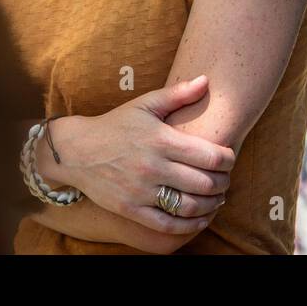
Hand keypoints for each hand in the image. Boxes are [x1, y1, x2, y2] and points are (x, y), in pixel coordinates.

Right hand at [55, 76, 235, 235]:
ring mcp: (141, 191)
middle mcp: (153, 167)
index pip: (209, 156)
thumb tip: (206, 80)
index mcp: (161, 140)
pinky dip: (190, 225)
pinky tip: (200, 218)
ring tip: (217, 198)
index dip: (227, 160)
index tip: (229, 158)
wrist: (77, 150)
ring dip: (211, 205)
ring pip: (190, 206)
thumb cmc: (116, 125)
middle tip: (226, 179)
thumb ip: (178, 94)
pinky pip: (168, 225)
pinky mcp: (131, 210)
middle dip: (223, 183)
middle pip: (205, 183)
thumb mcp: (145, 105)